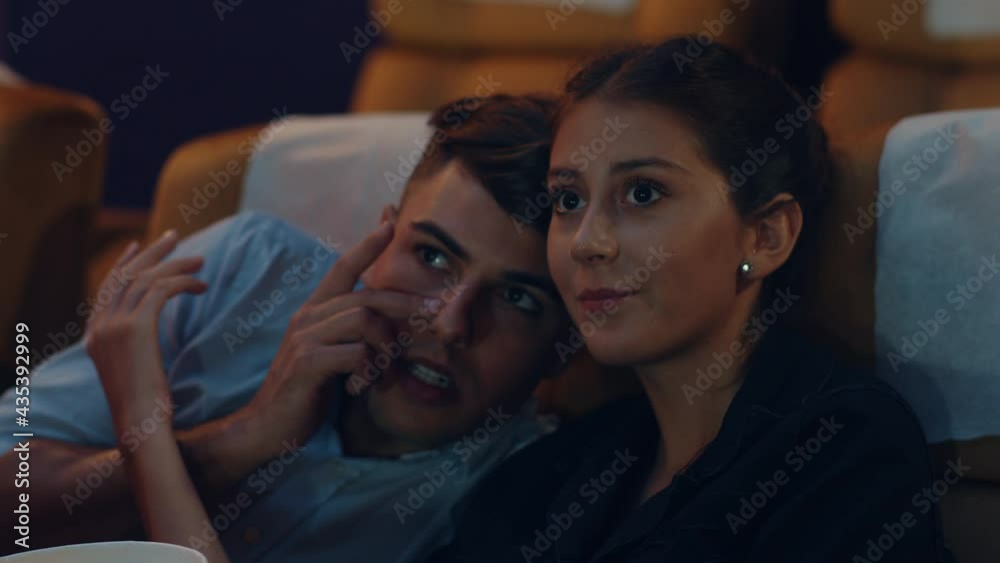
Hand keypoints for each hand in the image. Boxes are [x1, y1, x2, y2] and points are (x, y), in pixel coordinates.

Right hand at [84, 230, 206, 431]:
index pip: (108, 288)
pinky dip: (183, 282)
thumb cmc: (145, 407)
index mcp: (95, 336)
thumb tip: (149, 331)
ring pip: (146, 279)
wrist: (140, 424)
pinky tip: (201, 285)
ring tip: (201, 260)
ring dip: (175, 265)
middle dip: (151, 253)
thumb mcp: (135, 369)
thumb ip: (135, 346)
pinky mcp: (135, 328)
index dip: (125, 264)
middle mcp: (99, 327)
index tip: (139, 246)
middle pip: (126, 275)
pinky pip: (161, 290)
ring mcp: (113, 326)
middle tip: (174, 236)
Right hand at [228, 222, 427, 461]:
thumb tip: (393, 328)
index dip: (367, 245)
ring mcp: (304, 339)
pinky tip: (364, 386)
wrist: (267, 426)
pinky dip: (369, 369)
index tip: (390, 220)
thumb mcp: (333, 357)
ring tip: (385, 372)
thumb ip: (354, 338)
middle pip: (367, 296)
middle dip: (407, 305)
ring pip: (363, 318)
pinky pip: (355, 352)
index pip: (342, 267)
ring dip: (386, 346)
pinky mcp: (307, 363)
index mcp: (313, 312)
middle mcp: (307, 318)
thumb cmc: (306, 393)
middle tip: (436, 317)